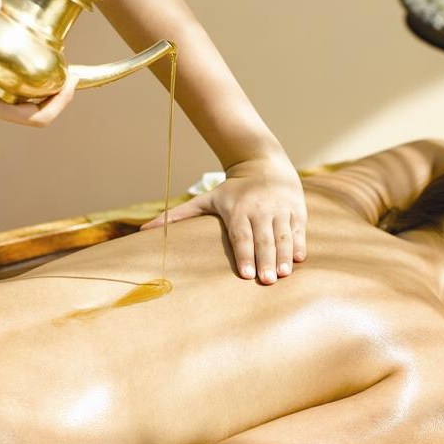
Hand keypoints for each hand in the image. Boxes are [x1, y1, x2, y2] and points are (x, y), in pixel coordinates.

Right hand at [0, 0, 76, 125]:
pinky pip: (2, 80)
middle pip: (35, 106)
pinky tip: (10, 41)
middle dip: (56, 88)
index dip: (60, 103)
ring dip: (37, 77)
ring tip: (47, 51)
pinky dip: (14, 66)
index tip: (71, 80)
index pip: (37, 118)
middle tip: (67, 61)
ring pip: (19, 93)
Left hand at [142, 154, 307, 283]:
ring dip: (285, 256)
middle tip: (268, 281)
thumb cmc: (232, 189)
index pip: (241, 235)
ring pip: (284, 235)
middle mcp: (261, 208)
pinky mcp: (297, 209)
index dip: (244, 254)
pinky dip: (299, 245)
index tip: (246, 275)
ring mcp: (281, 208)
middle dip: (267, 260)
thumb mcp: (205, 199)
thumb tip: (143, 231)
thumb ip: (177, 216)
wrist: (263, 162)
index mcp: (238, 208)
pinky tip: (298, 261)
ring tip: (284, 275)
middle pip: (264, 238)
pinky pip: (299, 230)